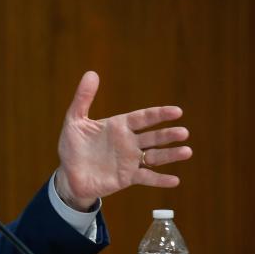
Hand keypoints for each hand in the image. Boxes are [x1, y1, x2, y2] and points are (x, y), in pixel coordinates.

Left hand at [55, 71, 191, 210]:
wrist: (68, 175)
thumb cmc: (72, 147)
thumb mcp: (74, 121)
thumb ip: (83, 98)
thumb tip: (91, 73)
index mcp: (119, 126)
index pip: (143, 117)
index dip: (159, 114)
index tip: (177, 112)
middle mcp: (128, 142)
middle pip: (153, 137)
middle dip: (168, 135)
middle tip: (184, 132)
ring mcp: (129, 160)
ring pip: (154, 156)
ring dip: (170, 154)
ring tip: (187, 151)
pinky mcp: (126, 177)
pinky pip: (146, 177)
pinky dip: (160, 179)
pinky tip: (175, 180)